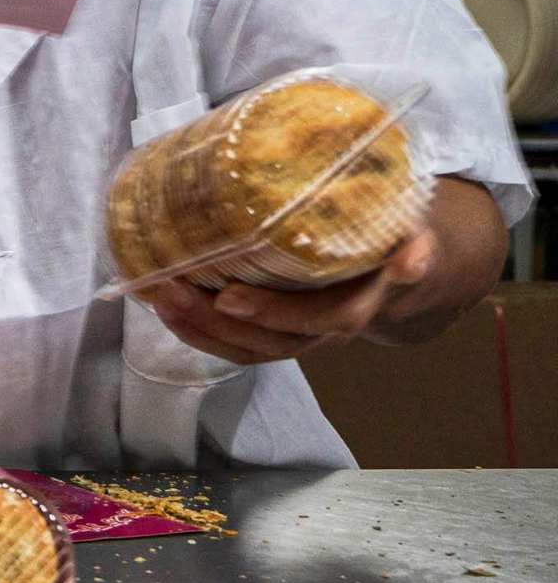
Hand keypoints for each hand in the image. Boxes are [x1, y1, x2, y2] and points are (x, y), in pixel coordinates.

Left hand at [139, 224, 438, 366]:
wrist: (406, 271)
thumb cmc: (401, 239)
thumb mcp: (420, 236)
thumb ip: (418, 245)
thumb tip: (416, 255)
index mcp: (369, 302)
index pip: (331, 316)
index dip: (288, 310)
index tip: (234, 297)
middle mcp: (331, 328)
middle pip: (281, 336)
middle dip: (231, 317)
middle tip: (188, 290)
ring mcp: (302, 335)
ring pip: (251, 346)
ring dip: (203, 326)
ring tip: (162, 296)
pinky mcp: (276, 334)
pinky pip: (236, 346)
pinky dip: (198, 331)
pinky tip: (162, 306)